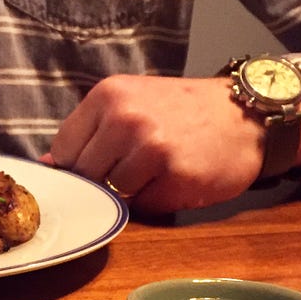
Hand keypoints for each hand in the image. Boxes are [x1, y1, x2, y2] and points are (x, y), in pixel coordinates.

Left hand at [43, 73, 300, 214]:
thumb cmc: (187, 113)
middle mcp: (124, 116)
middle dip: (102, 182)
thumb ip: (94, 131)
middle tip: (134, 170)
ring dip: (131, 192)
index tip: (97, 168)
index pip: (63, 150)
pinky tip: (176, 179)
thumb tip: (52, 166)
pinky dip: (155, 200)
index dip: (77, 167)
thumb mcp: (134, 103)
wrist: (248, 115)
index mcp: (108, 95)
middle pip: (84, 175)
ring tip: (158, 171)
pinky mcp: (172, 172)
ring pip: (112, 193)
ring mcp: (148, 144)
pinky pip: (143, 204)